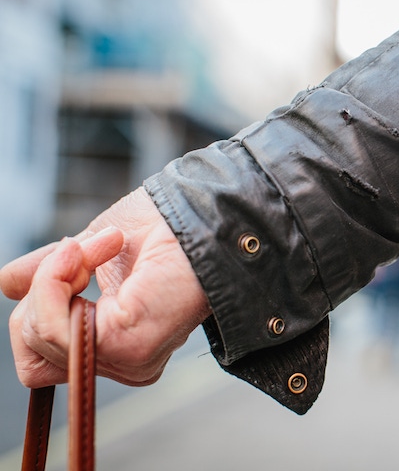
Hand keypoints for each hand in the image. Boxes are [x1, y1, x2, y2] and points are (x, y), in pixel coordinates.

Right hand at [0, 187, 211, 387]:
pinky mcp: (128, 345)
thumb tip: (8, 284)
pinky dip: (60, 277)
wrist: (206, 209)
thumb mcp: (90, 250)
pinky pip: (55, 325)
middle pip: (32, 355)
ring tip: (104, 241)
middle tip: (88, 247)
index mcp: (116, 344)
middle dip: (46, 288)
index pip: (40, 357)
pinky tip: (105, 243)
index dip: (41, 302)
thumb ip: (52, 276)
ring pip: (38, 338)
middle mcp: (123, 361)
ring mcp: (127, 359)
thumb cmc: (164, 225)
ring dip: (57, 274)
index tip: (74, 253)